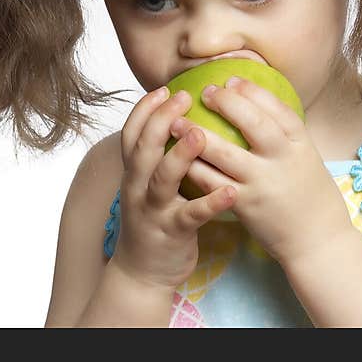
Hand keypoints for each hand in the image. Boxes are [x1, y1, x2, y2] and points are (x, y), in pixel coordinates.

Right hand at [112, 87, 237, 290]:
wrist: (142, 273)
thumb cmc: (154, 219)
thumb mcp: (147, 185)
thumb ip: (158, 157)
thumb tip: (178, 121)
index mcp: (134, 173)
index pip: (131, 133)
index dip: (145, 110)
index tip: (165, 89)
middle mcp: (138, 188)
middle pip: (143, 148)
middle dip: (161, 120)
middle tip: (185, 97)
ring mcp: (152, 210)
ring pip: (162, 179)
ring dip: (180, 155)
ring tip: (200, 135)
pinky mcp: (171, 233)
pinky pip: (191, 215)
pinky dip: (209, 202)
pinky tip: (230, 190)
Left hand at [168, 76, 352, 266]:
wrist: (318, 241)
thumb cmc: (308, 193)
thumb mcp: (304, 156)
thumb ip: (282, 132)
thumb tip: (252, 98)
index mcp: (301, 144)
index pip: (278, 109)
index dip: (253, 92)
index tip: (230, 80)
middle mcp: (283, 160)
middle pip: (254, 124)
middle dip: (227, 104)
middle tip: (204, 92)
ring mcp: (262, 183)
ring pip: (226, 154)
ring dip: (197, 135)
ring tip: (176, 122)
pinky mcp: (245, 205)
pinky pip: (213, 183)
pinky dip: (194, 168)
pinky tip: (178, 157)